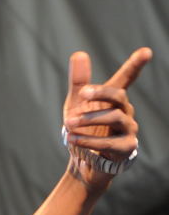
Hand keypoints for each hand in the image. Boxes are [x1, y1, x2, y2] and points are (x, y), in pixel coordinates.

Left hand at [62, 47, 151, 184]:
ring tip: (68, 123)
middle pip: (119, 95)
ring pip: (115, 118)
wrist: (83, 163)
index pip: (127, 78)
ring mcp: (128, 130)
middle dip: (101, 92)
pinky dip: (89, 141)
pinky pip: (109, 144)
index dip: (136, 64)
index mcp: (114, 99)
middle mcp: (125, 112)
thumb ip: (78, 81)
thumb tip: (79, 54)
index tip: (146, 51)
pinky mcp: (126, 149)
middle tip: (82, 93)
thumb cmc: (82, 130)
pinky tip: (73, 139)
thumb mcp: (76, 105)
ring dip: (89, 120)